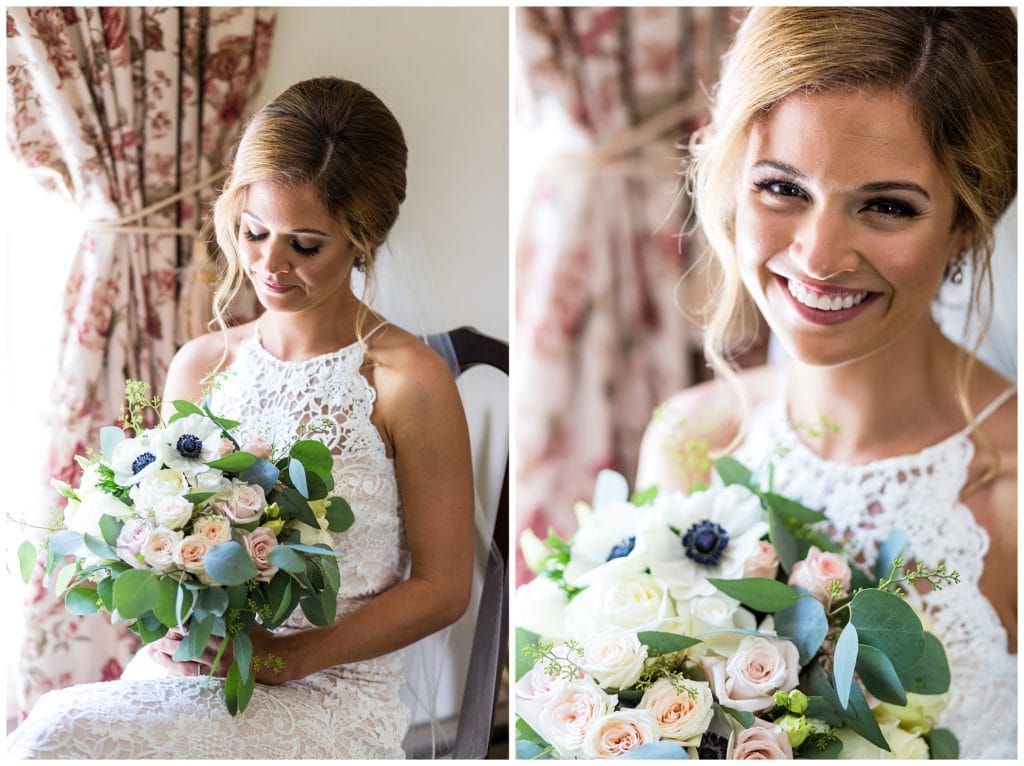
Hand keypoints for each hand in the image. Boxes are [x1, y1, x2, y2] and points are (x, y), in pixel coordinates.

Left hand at [149, 628, 293, 684]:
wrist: (277, 659)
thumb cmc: (260, 637)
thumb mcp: (245, 622)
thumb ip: (226, 616)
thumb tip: (204, 604)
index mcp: (228, 631)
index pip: (198, 625)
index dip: (180, 623)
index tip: (167, 619)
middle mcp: (222, 648)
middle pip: (188, 642)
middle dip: (169, 639)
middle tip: (155, 635)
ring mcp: (220, 665)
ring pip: (187, 659)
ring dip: (168, 655)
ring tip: (153, 651)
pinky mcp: (219, 677)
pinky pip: (192, 673)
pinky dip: (177, 669)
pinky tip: (165, 665)